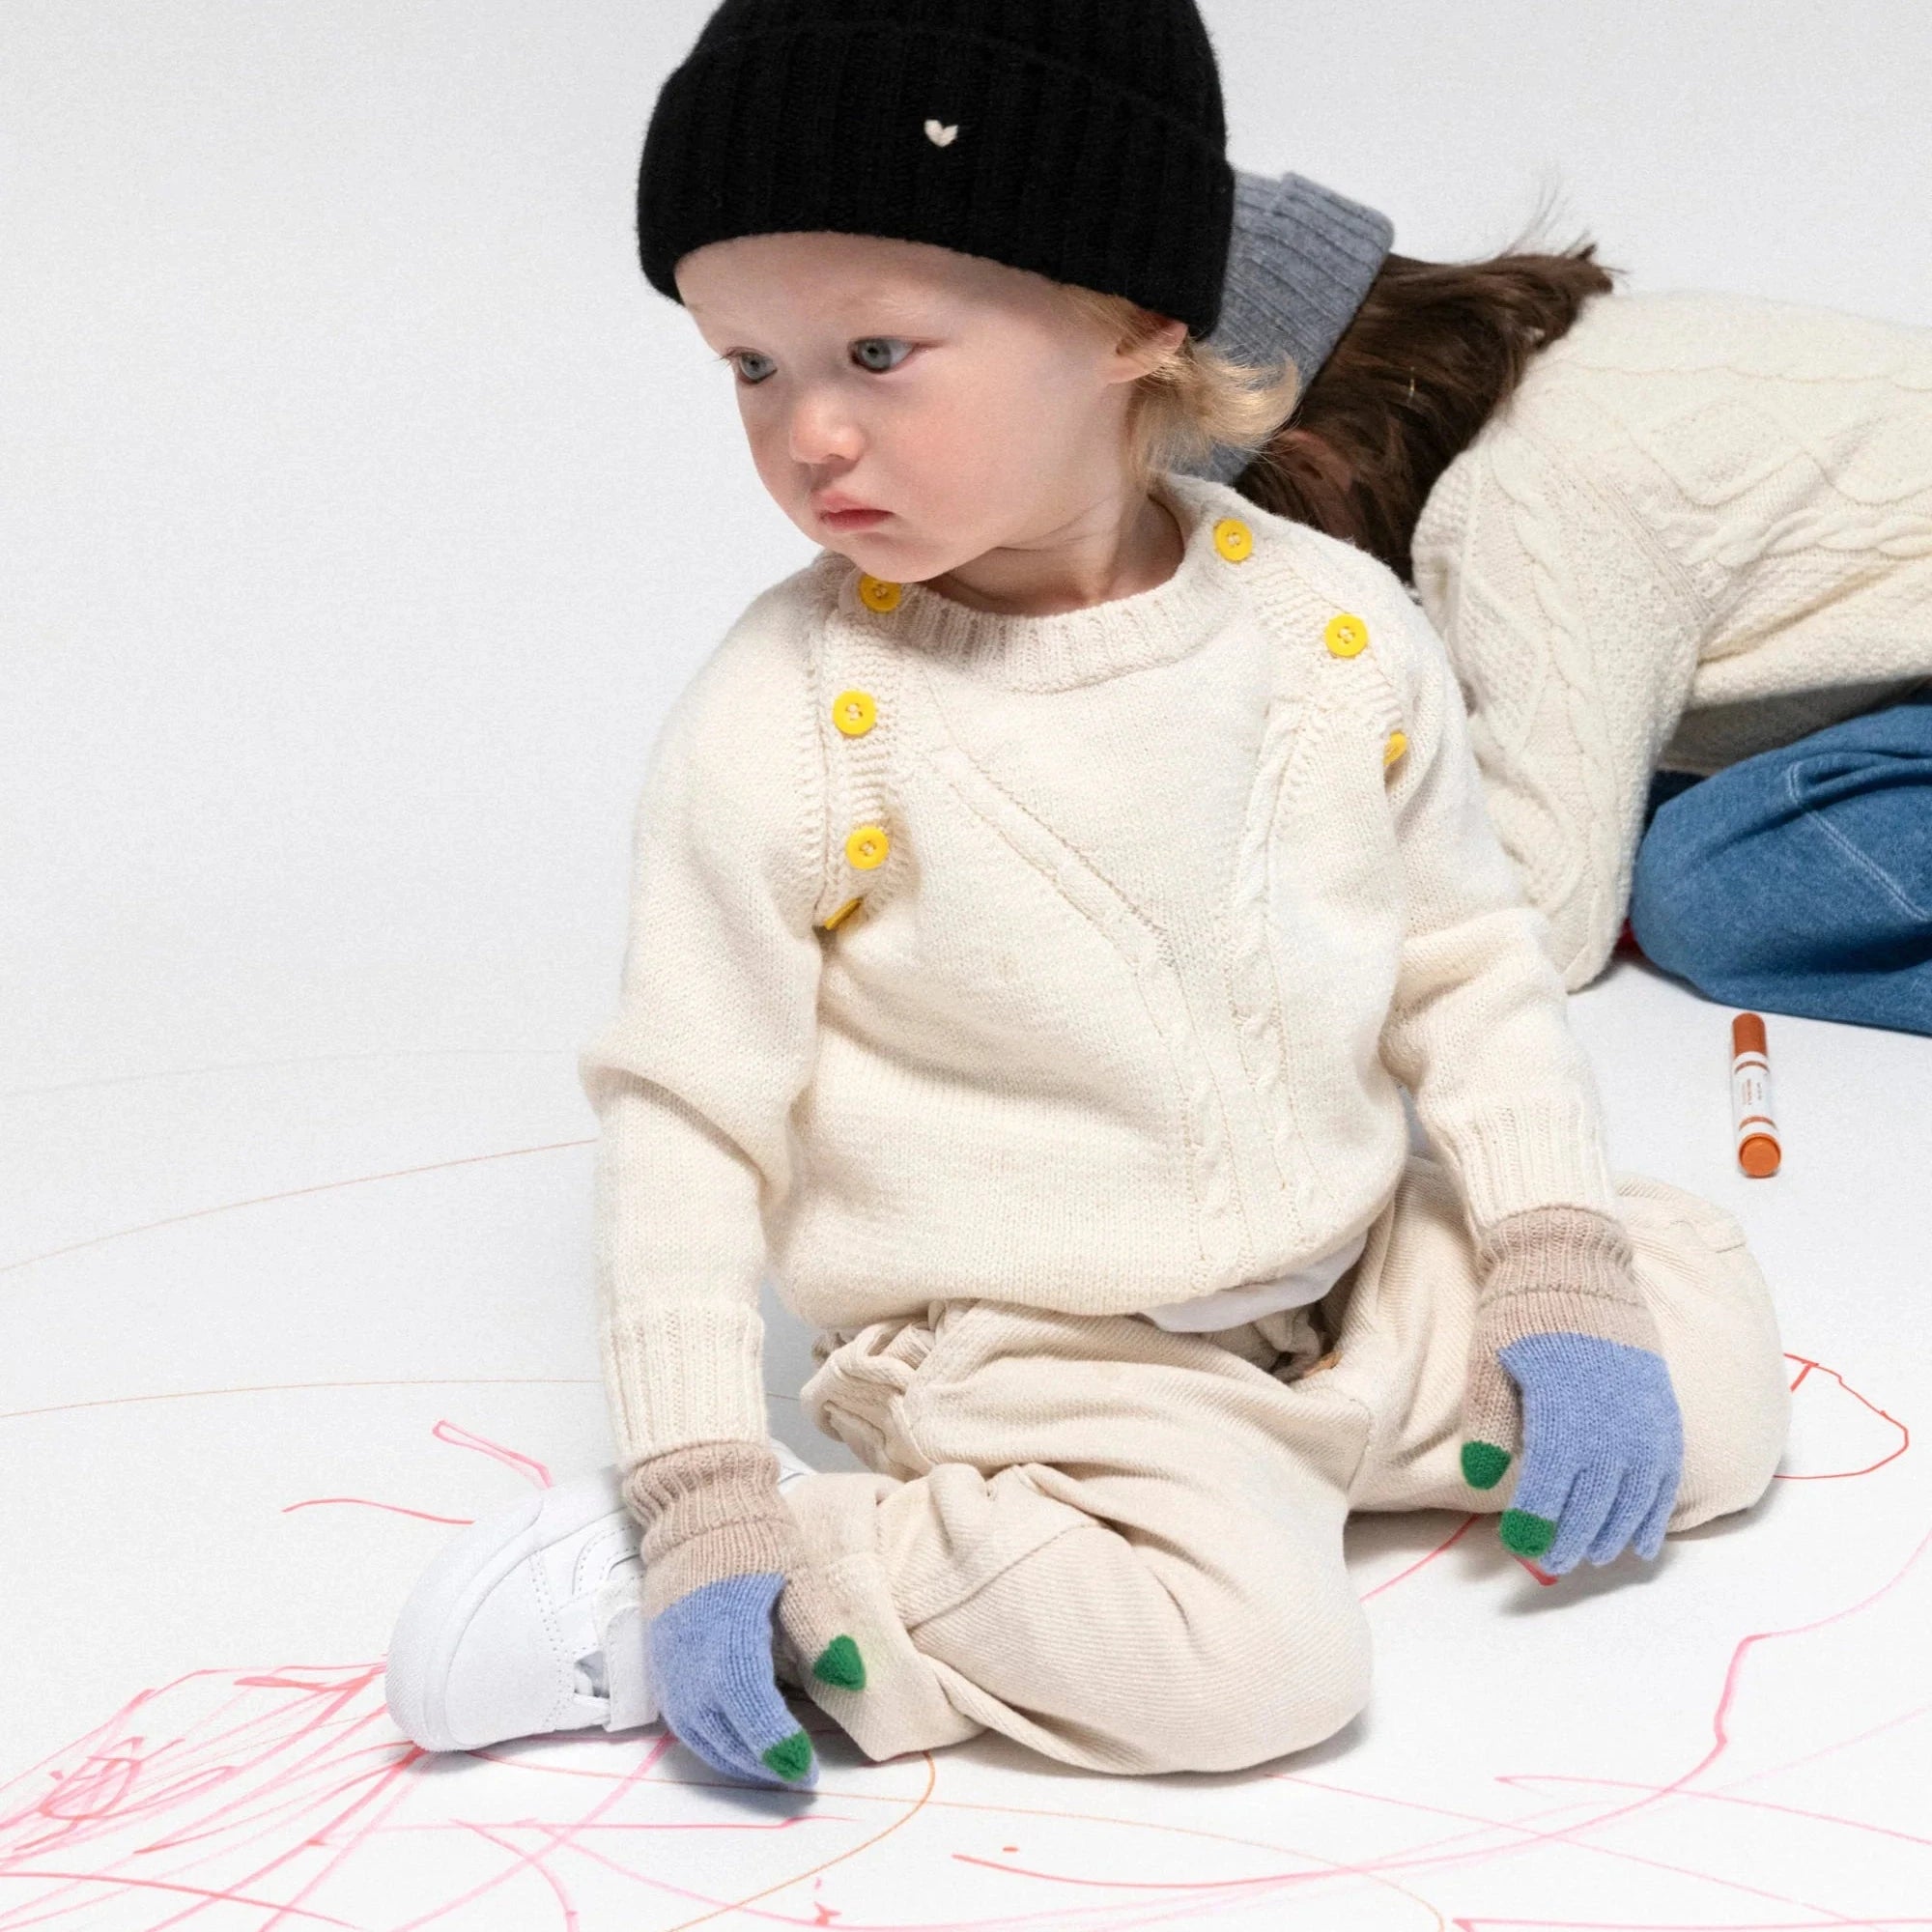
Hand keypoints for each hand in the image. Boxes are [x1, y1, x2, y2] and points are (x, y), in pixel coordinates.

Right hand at [627, 1441, 864, 1785]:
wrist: (697, 1504)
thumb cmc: (754, 1535)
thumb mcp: (797, 1574)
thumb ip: (822, 1628)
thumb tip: (853, 1678)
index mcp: (726, 1632)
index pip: (750, 1706)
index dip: (777, 1744)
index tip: (807, 1769)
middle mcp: (690, 1656)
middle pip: (720, 1732)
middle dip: (759, 1764)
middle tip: (799, 1779)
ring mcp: (669, 1660)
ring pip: (696, 1733)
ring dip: (733, 1760)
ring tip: (772, 1771)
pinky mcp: (660, 1658)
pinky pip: (681, 1718)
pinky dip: (709, 1742)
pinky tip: (736, 1747)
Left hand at [1459, 1207, 1684, 1573]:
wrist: (1575, 1258)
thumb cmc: (1521, 1307)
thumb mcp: (1490, 1358)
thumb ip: (1490, 1419)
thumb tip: (1482, 1477)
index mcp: (1564, 1404)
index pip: (1552, 1482)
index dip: (1536, 1520)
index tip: (1519, 1546)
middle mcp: (1612, 1415)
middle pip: (1598, 1496)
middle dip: (1575, 1535)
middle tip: (1555, 1561)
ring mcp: (1644, 1411)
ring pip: (1637, 1493)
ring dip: (1617, 1531)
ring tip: (1595, 1556)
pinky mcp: (1663, 1404)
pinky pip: (1667, 1472)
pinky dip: (1657, 1511)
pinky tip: (1644, 1539)